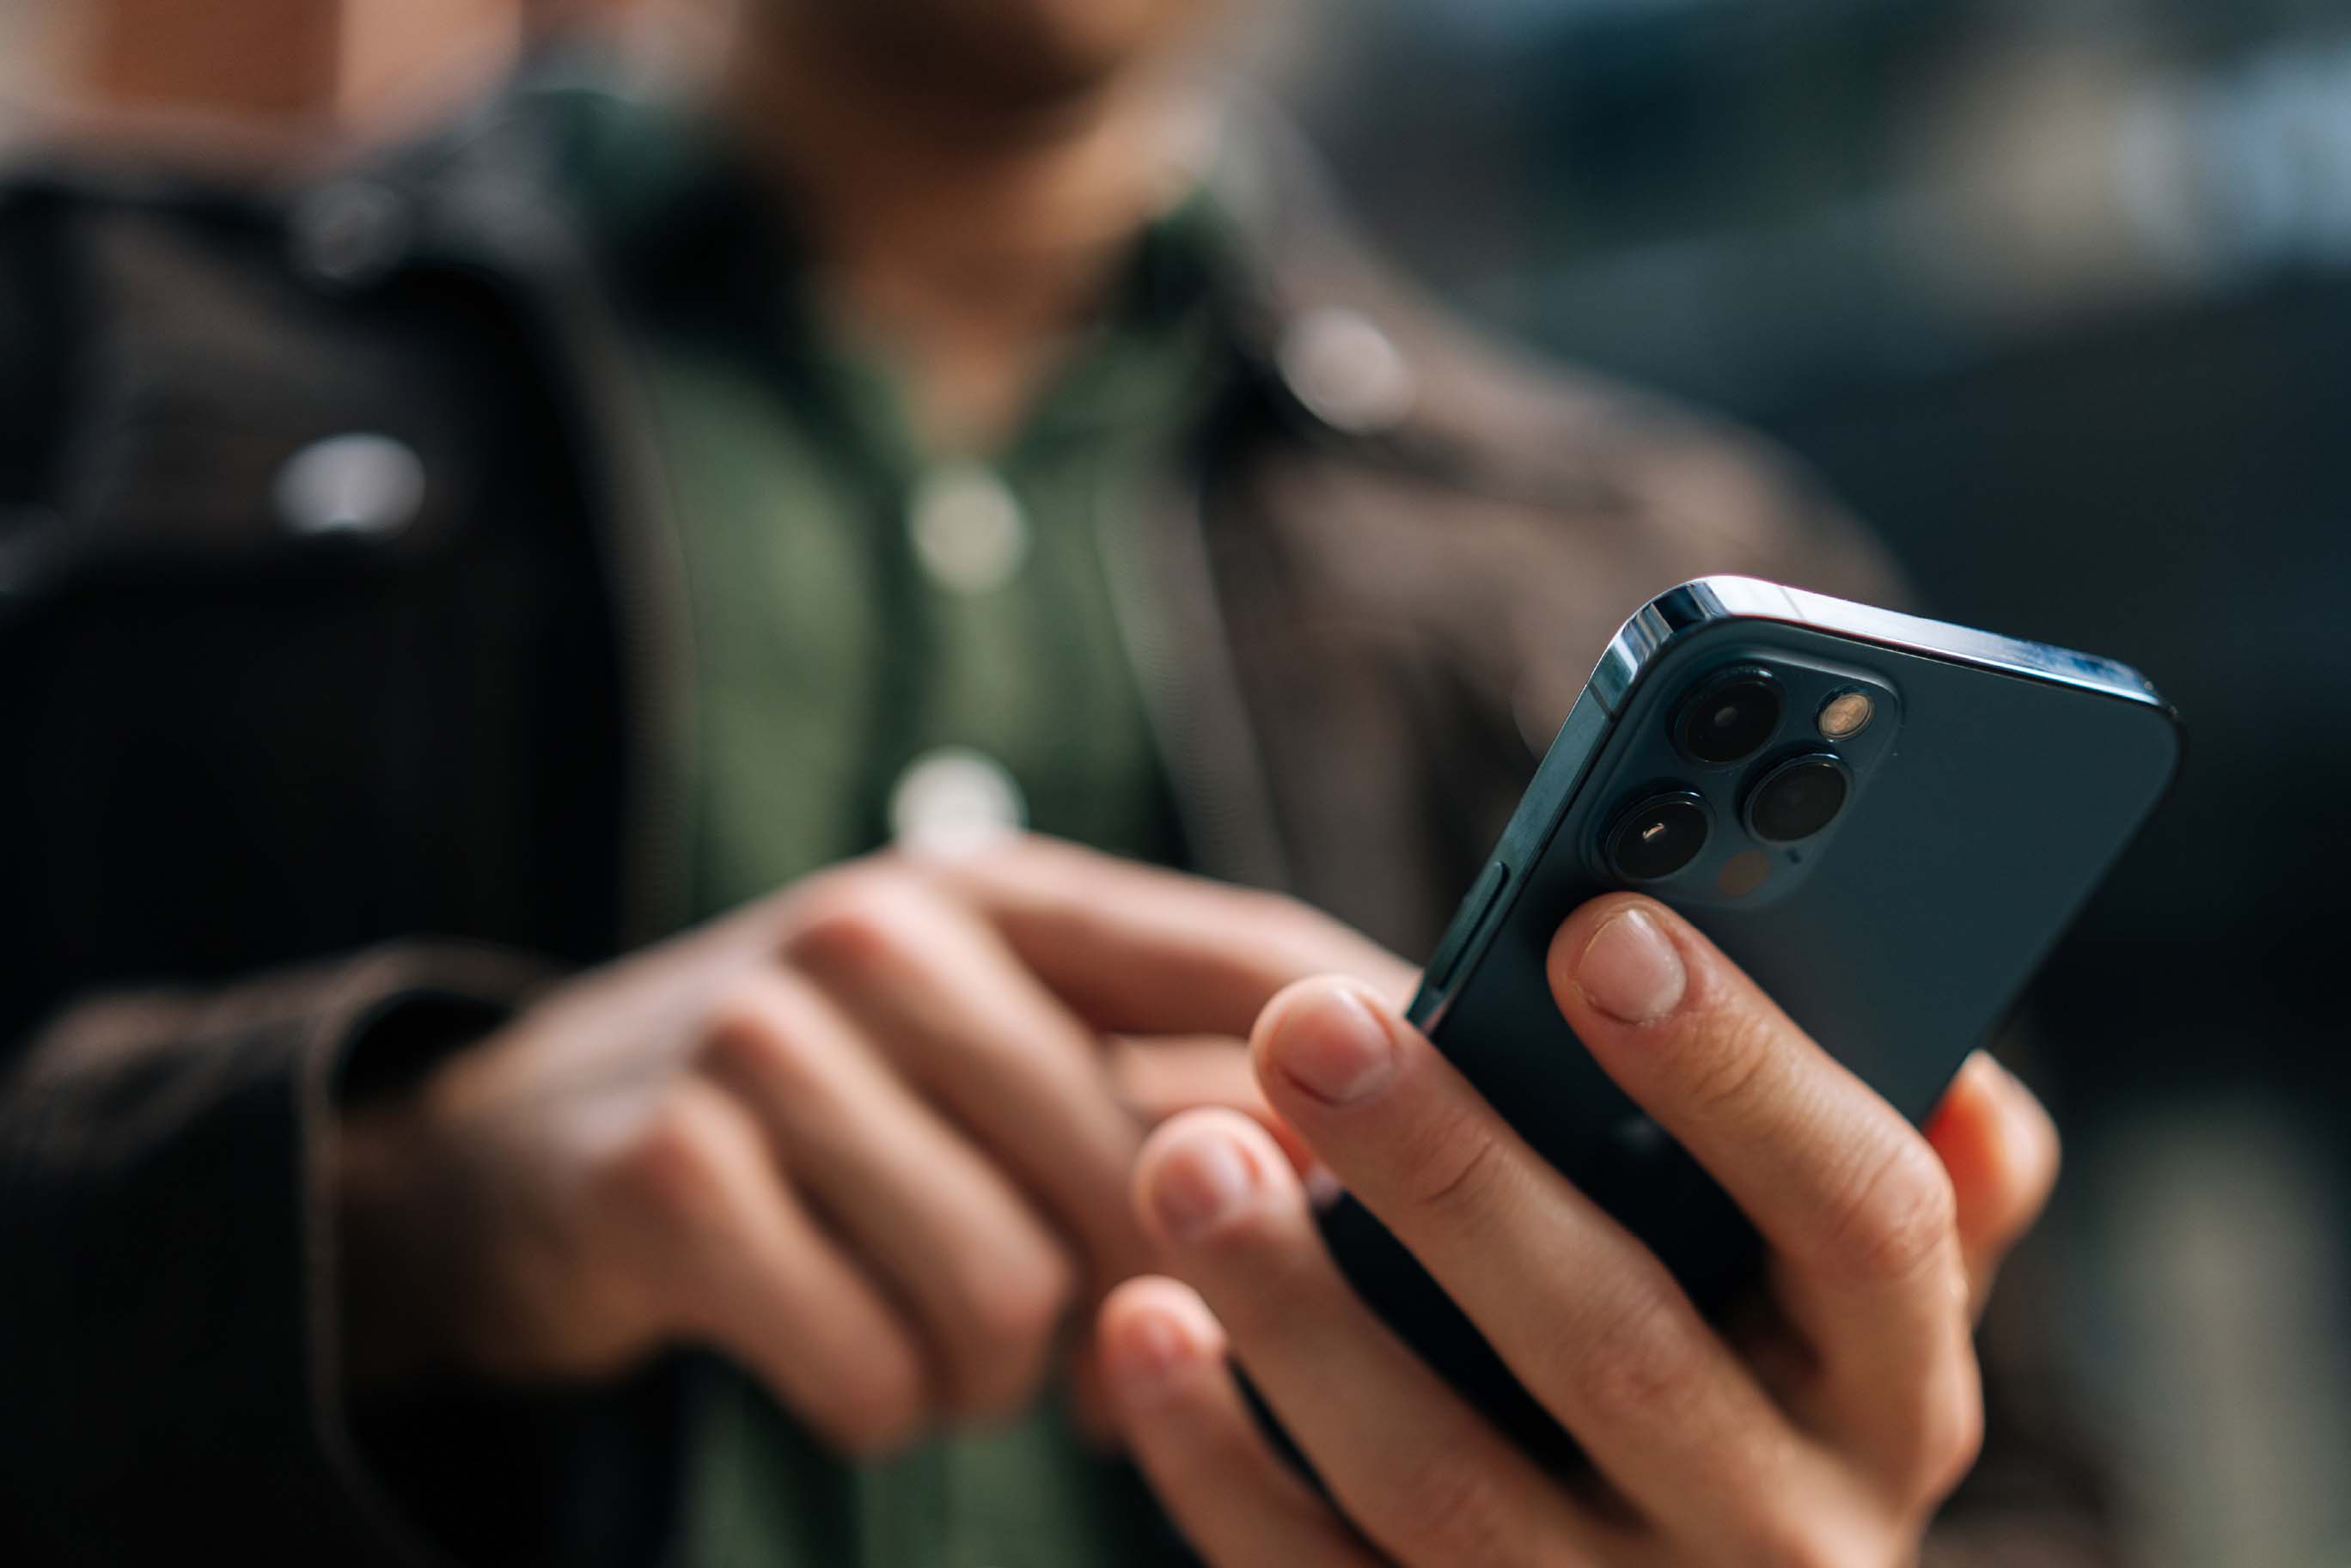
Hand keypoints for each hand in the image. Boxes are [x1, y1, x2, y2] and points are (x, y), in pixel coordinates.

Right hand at [335, 837, 1406, 1452]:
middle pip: (1144, 1166)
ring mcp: (767, 1038)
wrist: (516, 1155)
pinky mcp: (670, 1174)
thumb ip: (1160, 1086)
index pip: (1250, 955)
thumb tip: (1383, 1177)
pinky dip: (880, 1400)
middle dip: (1142, 1294)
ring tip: (943, 1330)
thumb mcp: (983, 1048)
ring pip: (1015, 1289)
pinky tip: (838, 1343)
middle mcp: (891, 929)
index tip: (1480, 1150)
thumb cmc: (822, 1111)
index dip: (1379, 1053)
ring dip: (997, 1367)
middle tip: (1098, 1338)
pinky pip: (878, 1365)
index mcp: (1004, 892)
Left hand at [1099, 891, 2059, 1566]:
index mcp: (1892, 1397)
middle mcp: (1786, 1536)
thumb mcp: (1844, 1316)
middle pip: (1621, 1349)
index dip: (1739, 1071)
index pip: (1860, 1222)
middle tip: (1310, 1024)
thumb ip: (1908, 1196)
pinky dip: (1222, 1462)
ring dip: (1301, 1312)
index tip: (1599, 926)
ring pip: (1448, 1485)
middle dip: (1453, 1174)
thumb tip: (1967, 1074)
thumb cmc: (1751, 1398)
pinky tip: (1144, 1326)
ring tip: (1187, 1156)